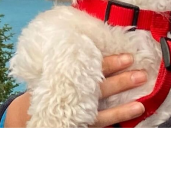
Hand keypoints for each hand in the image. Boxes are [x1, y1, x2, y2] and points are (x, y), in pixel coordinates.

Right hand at [2, 54, 145, 127]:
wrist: (29, 116)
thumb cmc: (50, 88)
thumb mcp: (57, 73)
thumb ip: (74, 63)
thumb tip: (95, 42)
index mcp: (68, 79)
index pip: (91, 70)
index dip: (110, 64)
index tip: (128, 57)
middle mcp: (74, 97)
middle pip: (100, 89)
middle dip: (122, 81)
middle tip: (141, 73)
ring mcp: (78, 115)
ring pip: (103, 110)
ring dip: (123, 107)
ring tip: (142, 102)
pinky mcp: (80, 127)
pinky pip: (101, 125)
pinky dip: (117, 120)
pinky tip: (134, 113)